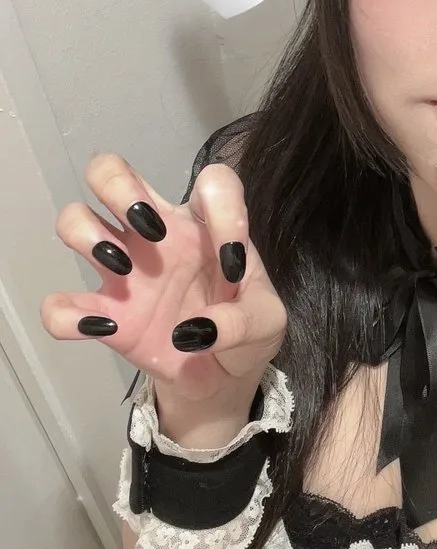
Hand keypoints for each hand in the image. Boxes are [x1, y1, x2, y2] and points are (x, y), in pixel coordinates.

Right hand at [40, 153, 287, 410]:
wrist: (221, 377)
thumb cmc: (244, 328)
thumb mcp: (267, 323)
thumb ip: (245, 319)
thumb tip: (200, 329)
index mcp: (205, 225)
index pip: (211, 181)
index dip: (221, 204)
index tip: (231, 255)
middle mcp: (156, 234)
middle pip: (111, 171)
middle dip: (118, 185)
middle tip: (149, 230)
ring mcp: (124, 270)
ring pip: (73, 218)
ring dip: (86, 233)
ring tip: (123, 266)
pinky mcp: (103, 313)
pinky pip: (58, 304)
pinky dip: (69, 313)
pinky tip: (105, 325)